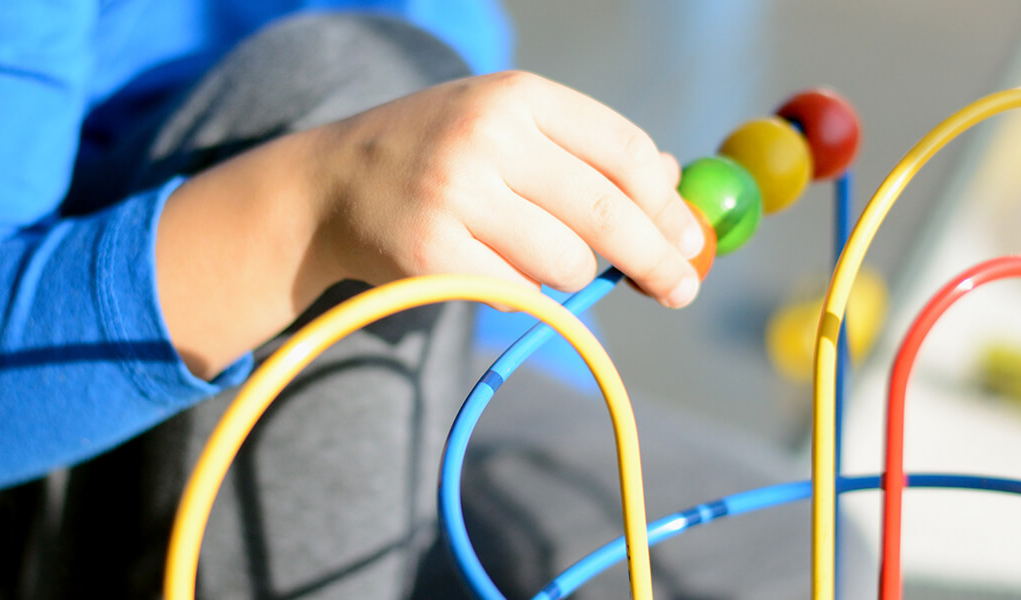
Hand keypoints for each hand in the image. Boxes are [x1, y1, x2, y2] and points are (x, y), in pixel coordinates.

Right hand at [308, 70, 705, 307]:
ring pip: (567, 264)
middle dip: (657, 261)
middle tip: (680, 290)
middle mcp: (487, 136)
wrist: (331, 184)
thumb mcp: (508, 126)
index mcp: (518, 96)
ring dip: (567, 275)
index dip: (668, 207)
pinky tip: (489, 269)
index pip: (625, 153)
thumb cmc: (440, 155)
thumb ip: (587, 150)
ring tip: (527, 254)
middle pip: (609, 215)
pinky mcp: (432, 255)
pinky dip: (523, 295)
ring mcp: (455, 195)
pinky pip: (520, 295)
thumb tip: (672, 182)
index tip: (689, 241)